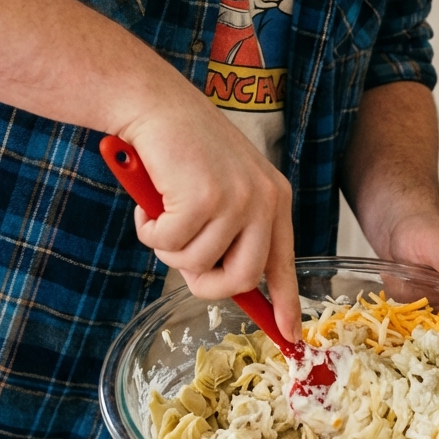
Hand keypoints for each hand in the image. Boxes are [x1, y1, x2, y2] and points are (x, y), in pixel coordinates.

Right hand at [119, 87, 301, 341]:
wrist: (157, 104)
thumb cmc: (184, 147)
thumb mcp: (224, 187)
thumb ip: (233, 229)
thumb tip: (225, 283)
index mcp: (274, 198)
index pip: (285, 263)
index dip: (285, 303)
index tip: (288, 335)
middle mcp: (264, 200)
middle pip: (241, 279)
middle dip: (204, 284)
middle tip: (181, 262)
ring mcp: (236, 200)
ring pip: (196, 265)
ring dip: (167, 248)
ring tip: (161, 213)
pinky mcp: (203, 199)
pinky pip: (168, 245)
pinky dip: (150, 230)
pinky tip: (150, 202)